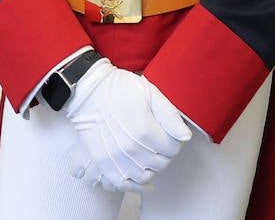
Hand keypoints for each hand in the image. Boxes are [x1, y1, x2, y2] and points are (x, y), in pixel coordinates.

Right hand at [64, 59, 191, 191]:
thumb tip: (185, 136)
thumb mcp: (151, 93)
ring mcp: (117, 158)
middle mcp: (132, 149)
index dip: (174, 140)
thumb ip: (170, 116)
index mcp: (146, 131)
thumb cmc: (119, 89)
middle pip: (162, 163)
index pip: (173, 148)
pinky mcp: (105, 163)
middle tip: (159, 141)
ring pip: (146, 176)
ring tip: (149, 154)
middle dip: (165, 153)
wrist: (89, 92)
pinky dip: (136, 186)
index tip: (169, 134)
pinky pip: (125, 185)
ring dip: (152, 167)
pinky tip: (142, 179)